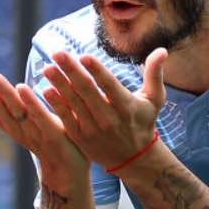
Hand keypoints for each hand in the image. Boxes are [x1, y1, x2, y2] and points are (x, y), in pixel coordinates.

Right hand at [0, 68, 86, 178]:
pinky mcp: (54, 136)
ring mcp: (36, 134)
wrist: (71, 178)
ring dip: (4, 93)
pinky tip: (21, 87)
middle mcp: (22, 131)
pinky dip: (30, 103)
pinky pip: (40, 117)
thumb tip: (17, 89)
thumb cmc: (55, 147)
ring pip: (16, 111)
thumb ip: (26, 109)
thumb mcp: (37, 125)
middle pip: (1, 108)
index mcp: (16, 127)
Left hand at [41, 48, 166, 168]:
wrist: (133, 158)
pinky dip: (57, 106)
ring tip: (47, 68)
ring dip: (59, 85)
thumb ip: (154, 73)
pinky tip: (46, 91)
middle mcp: (109, 119)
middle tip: (57, 54)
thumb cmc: (143, 122)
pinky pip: (66, 120)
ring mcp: (93, 129)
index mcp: (126, 107)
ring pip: (74, 104)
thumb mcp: (154, 100)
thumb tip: (162, 50)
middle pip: (87, 92)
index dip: (97, 71)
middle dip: (71, 72)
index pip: (110, 86)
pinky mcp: (81, 138)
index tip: (84, 56)